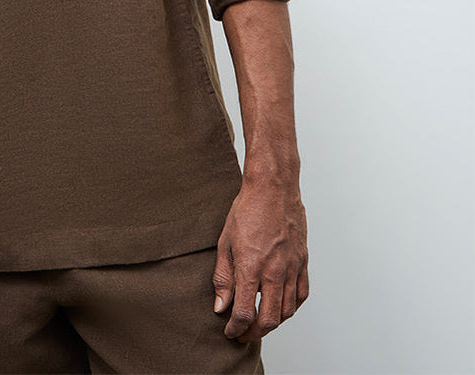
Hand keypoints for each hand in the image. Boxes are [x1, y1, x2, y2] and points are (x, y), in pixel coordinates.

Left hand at [212, 176, 308, 341]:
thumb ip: (223, 277)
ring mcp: (292, 267)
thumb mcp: (224, 242)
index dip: (235, 328)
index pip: (244, 312)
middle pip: (268, 320)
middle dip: (253, 333)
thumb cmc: (247, 210)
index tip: (229, 332)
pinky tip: (280, 307)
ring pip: (287, 311)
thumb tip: (221, 306)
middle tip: (243, 334)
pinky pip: (301, 295)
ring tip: (259, 323)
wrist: (273, 188)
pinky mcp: (303, 261)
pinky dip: (291, 308)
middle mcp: (274, 271)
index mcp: (251, 266)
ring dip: (272, 323)